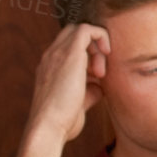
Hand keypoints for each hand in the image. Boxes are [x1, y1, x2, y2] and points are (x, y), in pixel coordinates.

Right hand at [29, 23, 107, 141]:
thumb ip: (89, 91)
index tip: (97, 76)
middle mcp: (50, 57)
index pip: (69, 46)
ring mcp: (57, 54)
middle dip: (92, 47)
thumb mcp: (79, 102)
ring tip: (100, 73)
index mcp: (50, 67)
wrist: (49, 126)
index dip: (88, 54)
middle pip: (73, 33)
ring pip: (80, 30)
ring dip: (97, 48)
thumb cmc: (63, 120)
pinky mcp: (68, 55)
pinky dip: (101, 36)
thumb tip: (101, 87)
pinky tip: (106, 54)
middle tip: (99, 72)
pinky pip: (87, 29)